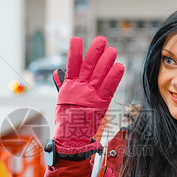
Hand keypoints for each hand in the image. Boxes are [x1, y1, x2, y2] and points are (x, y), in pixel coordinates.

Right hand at [53, 36, 123, 155]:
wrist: (71, 138)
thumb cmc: (67, 118)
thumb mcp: (63, 99)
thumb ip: (62, 84)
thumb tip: (57, 72)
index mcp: (70, 86)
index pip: (71, 64)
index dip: (74, 51)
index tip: (76, 39)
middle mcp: (80, 88)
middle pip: (88, 66)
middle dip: (95, 52)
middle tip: (101, 40)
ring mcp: (90, 95)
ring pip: (99, 73)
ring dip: (106, 60)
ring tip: (112, 50)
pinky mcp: (101, 103)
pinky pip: (109, 87)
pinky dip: (114, 77)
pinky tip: (119, 67)